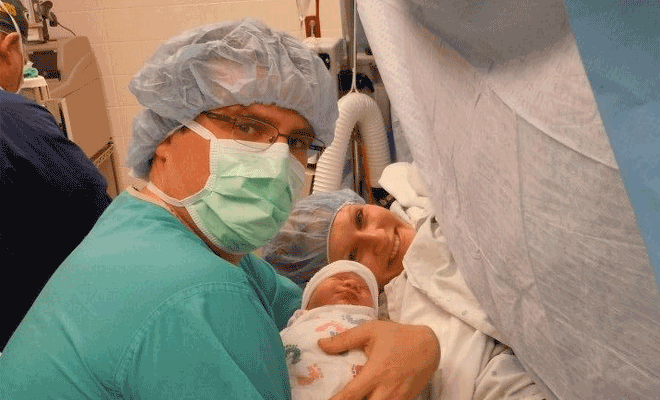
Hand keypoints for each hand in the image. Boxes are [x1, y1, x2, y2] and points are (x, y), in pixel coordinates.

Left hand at [318, 320, 439, 399]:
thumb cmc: (397, 336)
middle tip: (343, 398)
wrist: (429, 345)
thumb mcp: (371, 330)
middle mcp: (386, 390)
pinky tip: (371, 396)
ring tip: (359, 396)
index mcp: (375, 373)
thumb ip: (345, 339)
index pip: (350, 395)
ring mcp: (398, 399)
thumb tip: (321, 344)